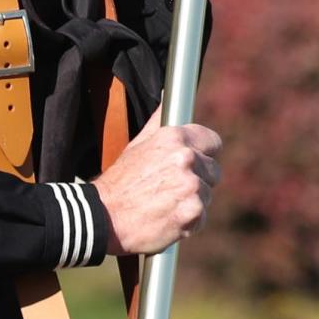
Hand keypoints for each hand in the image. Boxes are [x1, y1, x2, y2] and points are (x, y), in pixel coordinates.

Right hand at [91, 106, 221, 255]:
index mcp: (174, 138)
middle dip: (198, 181)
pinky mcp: (194, 211)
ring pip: (207, 195)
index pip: (213, 142)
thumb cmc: (120, 181)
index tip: (197, 162)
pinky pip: (202, 217)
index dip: (205, 154)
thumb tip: (167, 95)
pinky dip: (188, 222)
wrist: (105, 217)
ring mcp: (191, 185)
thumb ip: (159, 121)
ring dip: (192, 203)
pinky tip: (167, 219)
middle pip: (213, 171)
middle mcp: (186, 158)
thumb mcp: (138, 144)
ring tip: (165, 205)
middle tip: (171, 189)